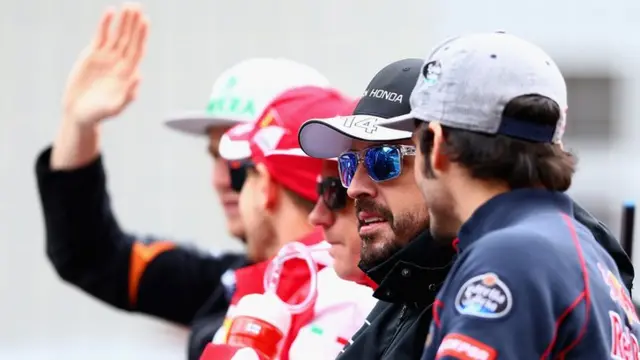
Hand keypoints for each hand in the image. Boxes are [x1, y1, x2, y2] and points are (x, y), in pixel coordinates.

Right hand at [62, 4, 147, 126]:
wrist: (80, 113)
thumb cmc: (99, 114)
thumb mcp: (115, 107)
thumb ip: (128, 94)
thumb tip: (139, 77)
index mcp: (127, 73)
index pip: (137, 50)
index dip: (141, 36)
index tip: (145, 21)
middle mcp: (119, 62)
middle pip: (129, 39)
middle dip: (133, 23)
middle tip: (137, 6)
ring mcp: (106, 57)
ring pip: (117, 35)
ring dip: (123, 21)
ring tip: (129, 5)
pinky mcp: (92, 54)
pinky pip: (101, 36)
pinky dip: (105, 24)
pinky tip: (110, 12)